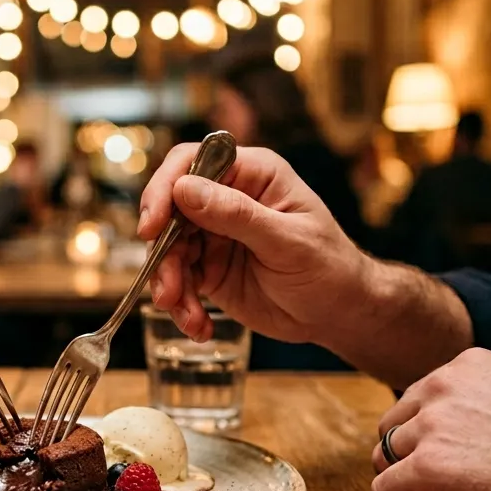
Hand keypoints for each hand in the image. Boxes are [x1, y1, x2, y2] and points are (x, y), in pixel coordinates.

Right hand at [138, 144, 367, 344]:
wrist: (339, 313)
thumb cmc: (328, 267)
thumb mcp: (287, 240)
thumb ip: (237, 214)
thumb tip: (184, 189)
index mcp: (251, 174)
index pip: (191, 163)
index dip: (165, 189)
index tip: (152, 226)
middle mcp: (226, 198)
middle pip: (170, 210)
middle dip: (163, 251)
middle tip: (168, 289)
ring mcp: (214, 234)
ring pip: (168, 249)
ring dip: (169, 284)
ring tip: (187, 315)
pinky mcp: (209, 268)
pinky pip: (179, 280)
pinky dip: (182, 305)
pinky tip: (198, 327)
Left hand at [371, 348, 490, 490]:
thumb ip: (480, 403)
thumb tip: (449, 433)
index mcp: (467, 365)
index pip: (417, 401)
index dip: (430, 437)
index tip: (461, 458)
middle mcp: (442, 386)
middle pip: (392, 428)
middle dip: (410, 458)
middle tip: (447, 486)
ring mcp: (431, 427)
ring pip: (385, 460)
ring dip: (408, 484)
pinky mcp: (427, 469)